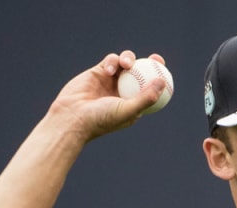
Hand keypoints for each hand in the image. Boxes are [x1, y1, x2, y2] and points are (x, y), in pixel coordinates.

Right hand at [48, 51, 169, 141]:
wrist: (72, 118)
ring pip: (126, 63)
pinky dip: (112, 62)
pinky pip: (110, 61)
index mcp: (133, 103)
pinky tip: (110, 70)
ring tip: (127, 64)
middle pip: (141, 73)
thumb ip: (146, 98)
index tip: (165, 71)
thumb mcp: (127, 110)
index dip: (159, 78)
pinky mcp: (98, 72)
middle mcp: (123, 91)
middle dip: (150, 64)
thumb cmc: (101, 119)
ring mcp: (111, 81)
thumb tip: (163, 82)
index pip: (151, 88)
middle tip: (156, 59)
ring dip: (129, 59)